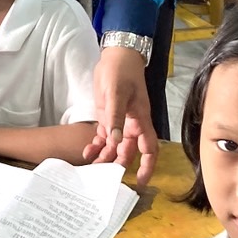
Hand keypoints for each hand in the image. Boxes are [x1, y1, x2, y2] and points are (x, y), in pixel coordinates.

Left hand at [83, 46, 157, 183]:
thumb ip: (115, 118)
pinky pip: (104, 138)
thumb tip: (115, 142)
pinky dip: (96, 146)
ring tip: (93, 170)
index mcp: (140, 120)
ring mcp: (119, 122)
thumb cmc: (121, 71)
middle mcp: (132, 125)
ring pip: (114, 147)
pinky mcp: (107, 118)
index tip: (142, 181)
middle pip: (128, 152)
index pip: (149, 148)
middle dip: (119, 166)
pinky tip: (87, 153)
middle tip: (106, 179)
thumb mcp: (117, 93)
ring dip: (105, 158)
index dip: (148, 166)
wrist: (116, 55)